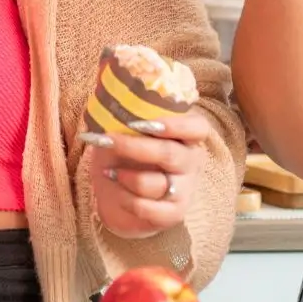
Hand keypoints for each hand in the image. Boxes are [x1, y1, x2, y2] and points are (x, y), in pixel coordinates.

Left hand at [84, 110, 217, 240]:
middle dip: (134, 147)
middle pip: (169, 154)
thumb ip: (126, 115)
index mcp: (186, 137)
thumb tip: (105, 87)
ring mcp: (184, 190)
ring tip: (109, 172)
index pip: (197, 128)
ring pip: (155, 183)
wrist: (118, 197)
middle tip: (108, 140)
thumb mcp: (125, 133)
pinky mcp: (173, 214)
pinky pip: (148, 208)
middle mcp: (191, 163)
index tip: (146, 123)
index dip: (176, 125)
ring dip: (125, 177)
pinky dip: (126, 200)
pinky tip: (117, 192)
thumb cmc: (124, 158)